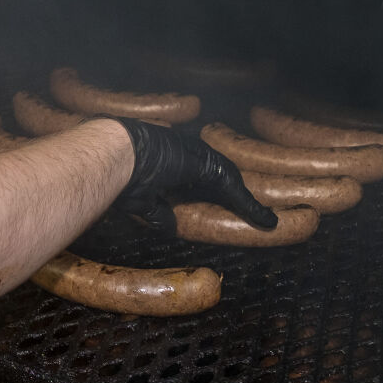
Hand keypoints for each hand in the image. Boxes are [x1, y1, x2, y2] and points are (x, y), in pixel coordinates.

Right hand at [111, 119, 277, 233]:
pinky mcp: (210, 166)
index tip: (223, 210)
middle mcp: (188, 154)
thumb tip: (170, 228)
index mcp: (171, 162)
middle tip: (255, 215)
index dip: (212, 195)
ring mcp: (200, 156)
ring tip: (266, 219)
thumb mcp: (141, 200)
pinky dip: (250, 206)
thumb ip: (158, 213)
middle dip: (236, 196)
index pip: (199, 180)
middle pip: (220, 178)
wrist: (116, 154)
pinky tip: (265, 220)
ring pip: (231, 181)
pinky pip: (234, 190)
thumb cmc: (119, 175)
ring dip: (247, 202)